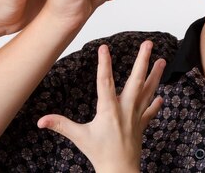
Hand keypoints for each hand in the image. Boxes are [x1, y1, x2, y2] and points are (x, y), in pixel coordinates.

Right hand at [37, 41, 164, 172]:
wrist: (120, 171)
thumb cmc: (100, 154)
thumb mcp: (79, 137)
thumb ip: (60, 125)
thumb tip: (42, 120)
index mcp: (109, 109)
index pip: (105, 81)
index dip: (104, 63)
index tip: (104, 48)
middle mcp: (125, 109)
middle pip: (136, 80)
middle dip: (142, 60)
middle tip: (148, 44)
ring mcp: (136, 116)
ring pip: (148, 91)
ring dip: (156, 76)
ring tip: (162, 61)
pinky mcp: (141, 125)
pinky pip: (150, 111)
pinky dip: (155, 104)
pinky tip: (161, 97)